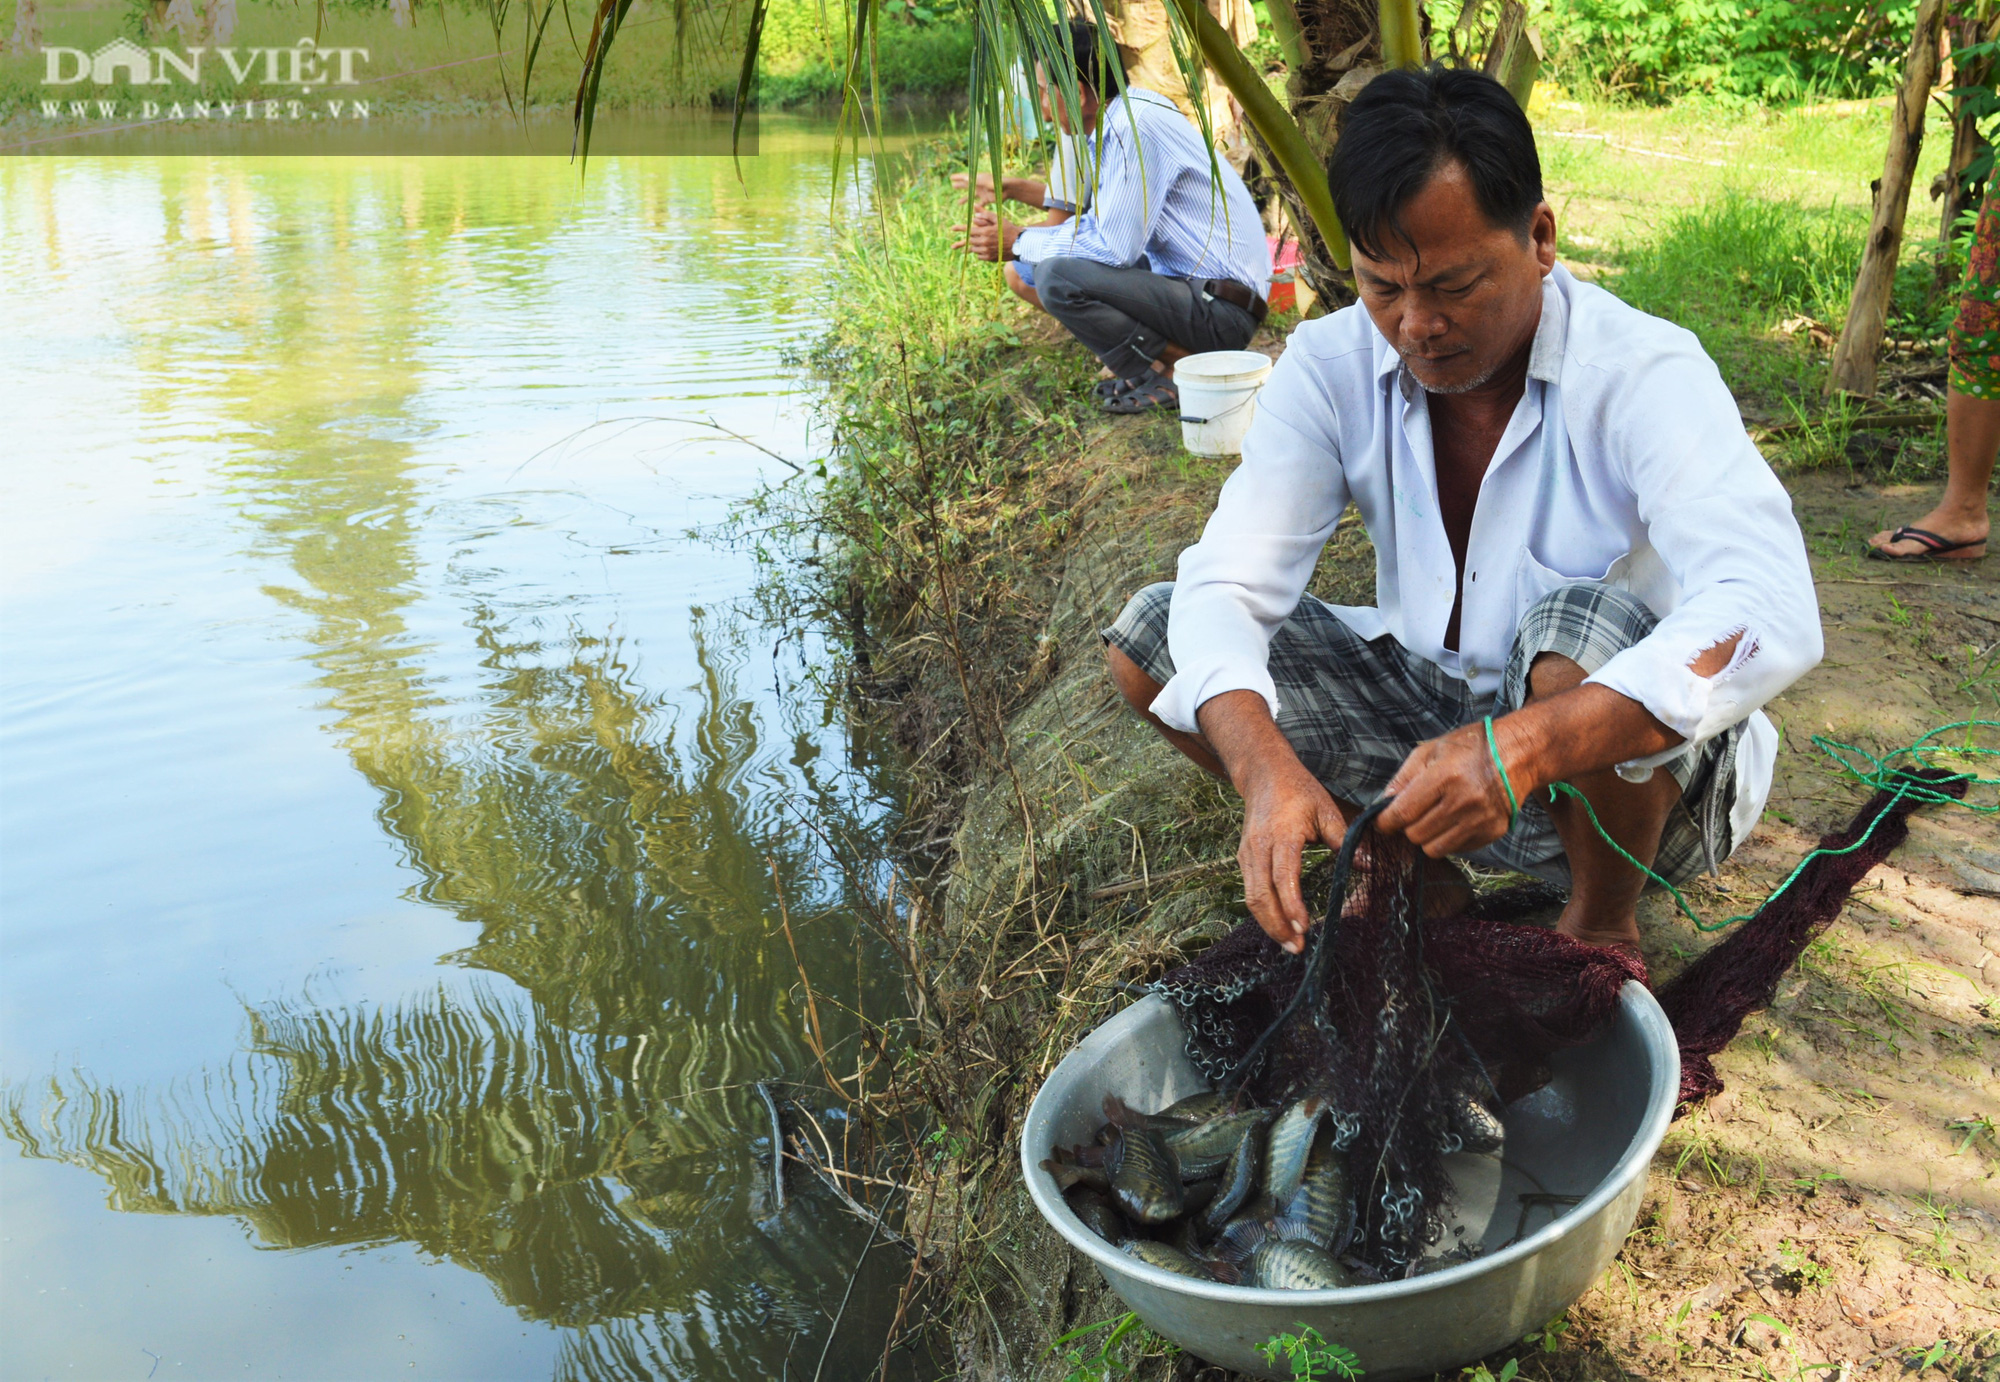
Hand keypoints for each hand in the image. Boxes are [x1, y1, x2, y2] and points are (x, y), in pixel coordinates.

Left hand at [948, 207, 1019, 262]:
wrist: (1019, 244)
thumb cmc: (1009, 229)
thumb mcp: (998, 219)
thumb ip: (986, 215)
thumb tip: (974, 215)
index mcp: (985, 232)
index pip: (969, 230)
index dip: (960, 228)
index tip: (952, 228)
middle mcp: (984, 242)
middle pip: (970, 240)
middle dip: (968, 238)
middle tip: (965, 240)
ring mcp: (986, 251)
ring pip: (973, 249)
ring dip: (974, 245)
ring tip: (979, 243)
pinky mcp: (989, 258)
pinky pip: (979, 256)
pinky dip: (980, 252)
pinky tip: (985, 249)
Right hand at [949, 171, 999, 206]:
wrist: (1007, 189)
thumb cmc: (996, 182)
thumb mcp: (983, 181)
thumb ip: (974, 180)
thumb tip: (964, 178)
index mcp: (977, 179)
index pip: (965, 177)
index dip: (958, 177)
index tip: (951, 177)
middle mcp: (979, 185)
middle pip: (967, 186)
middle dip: (960, 186)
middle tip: (953, 186)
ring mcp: (983, 193)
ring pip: (971, 197)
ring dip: (965, 199)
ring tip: (958, 203)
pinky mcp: (987, 199)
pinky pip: (979, 204)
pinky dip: (975, 207)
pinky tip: (971, 210)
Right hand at [1236, 755, 1348, 954]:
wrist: (1264, 775)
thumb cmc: (1298, 790)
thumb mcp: (1326, 809)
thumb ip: (1344, 840)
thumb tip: (1369, 867)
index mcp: (1282, 835)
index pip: (1283, 876)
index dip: (1291, 904)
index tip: (1304, 926)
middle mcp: (1259, 847)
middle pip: (1260, 895)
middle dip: (1277, 925)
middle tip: (1297, 947)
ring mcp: (1247, 854)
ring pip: (1251, 897)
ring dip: (1269, 924)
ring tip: (1290, 943)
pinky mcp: (1244, 859)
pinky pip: (1250, 891)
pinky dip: (1263, 912)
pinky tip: (1280, 925)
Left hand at [1377, 718, 1525, 857]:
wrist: (1518, 754)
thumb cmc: (1470, 748)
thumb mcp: (1431, 750)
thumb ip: (1404, 777)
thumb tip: (1383, 804)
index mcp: (1445, 777)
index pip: (1403, 814)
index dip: (1385, 822)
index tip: (1381, 822)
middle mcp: (1464, 802)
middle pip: (1416, 835)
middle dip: (1408, 827)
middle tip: (1415, 812)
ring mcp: (1480, 820)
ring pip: (1434, 849)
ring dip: (1427, 837)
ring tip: (1435, 816)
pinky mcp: (1492, 832)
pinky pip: (1456, 849)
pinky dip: (1449, 839)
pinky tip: (1455, 819)